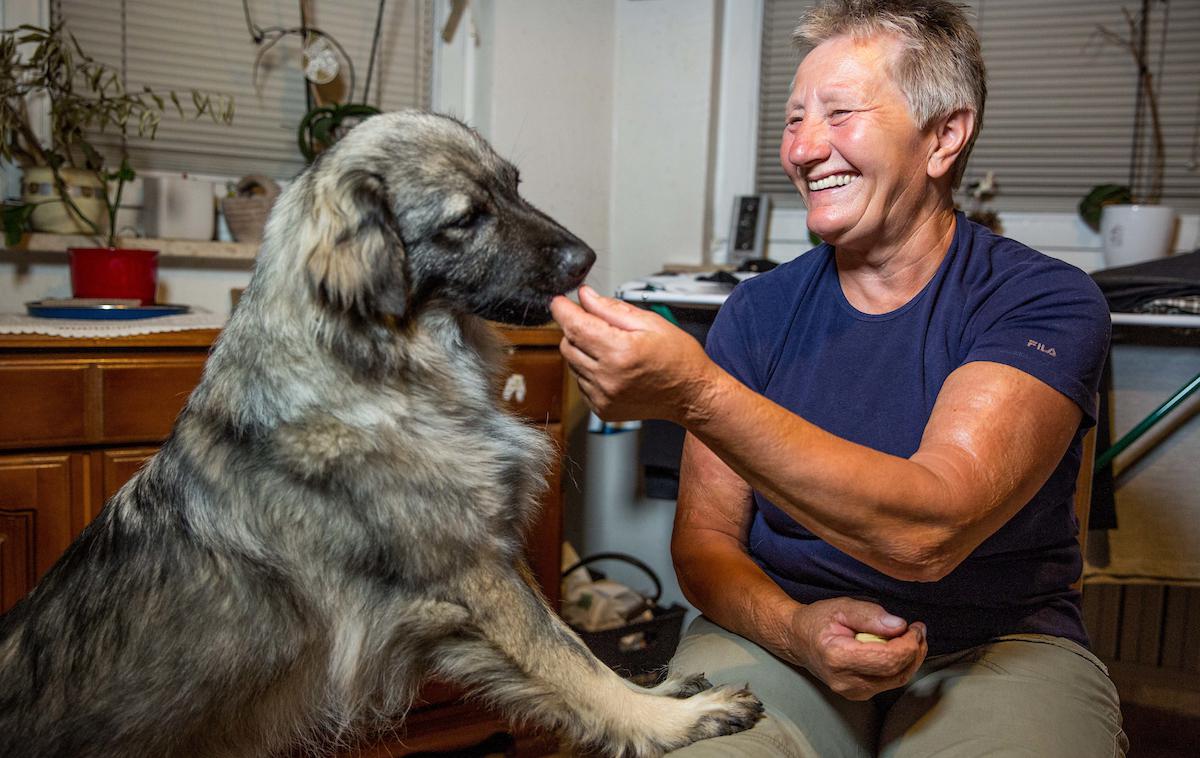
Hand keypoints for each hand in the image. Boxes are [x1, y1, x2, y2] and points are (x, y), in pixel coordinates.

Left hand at [550, 286, 718, 422]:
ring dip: (584, 351)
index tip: (559, 302)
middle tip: (597, 324)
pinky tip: (613, 368)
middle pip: (567, 344)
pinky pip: (581, 383)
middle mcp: (608, 377)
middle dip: (575, 329)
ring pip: (572, 364)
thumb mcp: (650, 322)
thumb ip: (611, 309)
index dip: (562, 310)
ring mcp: (603, 396)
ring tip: (613, 349)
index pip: (574, 326)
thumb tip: (585, 296)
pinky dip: (590, 372)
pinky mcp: (602, 409)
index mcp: (620, 352)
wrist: (691, 394)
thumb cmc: (679, 358)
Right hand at [786, 597, 926, 700]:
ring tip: (912, 637)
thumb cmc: (818, 621)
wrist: (797, 640)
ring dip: (912, 659)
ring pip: (897, 680)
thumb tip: (899, 626)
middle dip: (915, 651)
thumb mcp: (841, 607)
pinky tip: (900, 649)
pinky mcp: (859, 694)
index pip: (887, 660)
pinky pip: (890, 682)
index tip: (915, 627)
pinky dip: (901, 666)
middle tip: (918, 630)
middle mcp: (846, 681)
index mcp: (838, 657)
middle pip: (896, 673)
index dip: (909, 644)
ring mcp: (852, 692)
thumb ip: (870, 615)